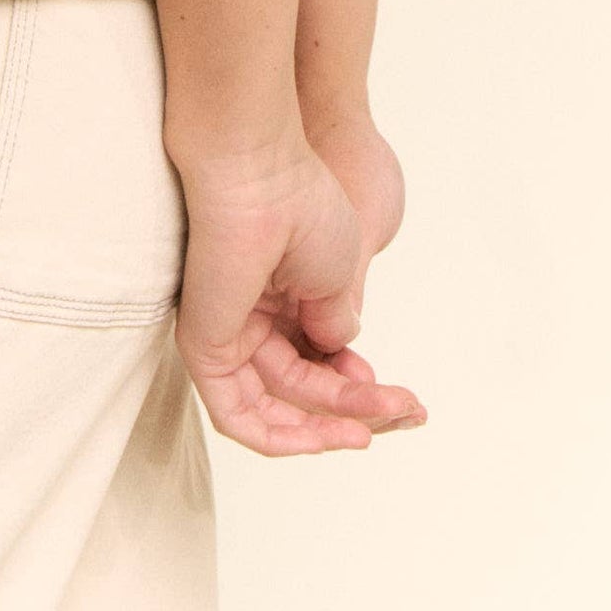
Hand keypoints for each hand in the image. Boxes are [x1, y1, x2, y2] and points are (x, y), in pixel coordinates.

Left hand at [169, 122, 428, 456]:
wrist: (262, 173)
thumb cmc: (300, 203)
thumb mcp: (337, 277)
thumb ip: (335, 326)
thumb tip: (343, 361)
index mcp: (278, 299)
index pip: (317, 366)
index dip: (360, 390)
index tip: (404, 398)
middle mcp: (250, 320)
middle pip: (301, 393)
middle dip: (355, 410)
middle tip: (403, 413)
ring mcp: (226, 335)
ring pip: (278, 411)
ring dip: (334, 424)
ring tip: (380, 418)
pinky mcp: (206, 348)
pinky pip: (240, 417)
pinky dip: (287, 438)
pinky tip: (336, 433)